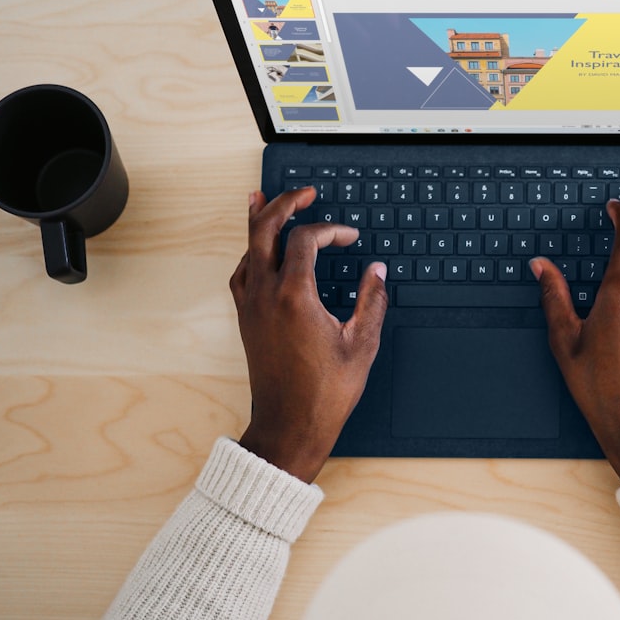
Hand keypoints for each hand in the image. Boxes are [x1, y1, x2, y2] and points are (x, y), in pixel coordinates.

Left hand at [229, 188, 387, 482]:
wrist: (289, 427)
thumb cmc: (325, 393)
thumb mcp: (361, 344)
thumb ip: (372, 301)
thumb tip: (377, 272)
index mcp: (295, 296)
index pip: (306, 240)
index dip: (330, 230)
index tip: (350, 238)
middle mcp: (266, 295)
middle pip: (265, 231)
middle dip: (284, 204)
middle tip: (304, 193)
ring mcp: (251, 307)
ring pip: (247, 249)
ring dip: (259, 222)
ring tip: (263, 200)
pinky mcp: (246, 320)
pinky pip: (241, 273)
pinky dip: (251, 253)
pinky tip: (258, 250)